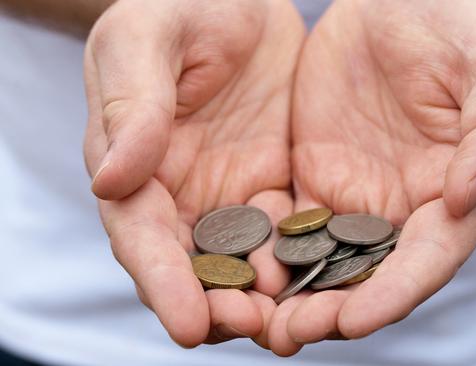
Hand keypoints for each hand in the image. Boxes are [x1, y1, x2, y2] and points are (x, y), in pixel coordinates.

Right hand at [83, 0, 304, 347]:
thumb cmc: (178, 5)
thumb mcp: (147, 40)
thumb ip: (133, 106)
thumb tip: (110, 181)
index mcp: (136, 166)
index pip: (143, 236)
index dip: (163, 283)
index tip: (187, 325)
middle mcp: (180, 194)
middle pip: (194, 267)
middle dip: (218, 306)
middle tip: (252, 330)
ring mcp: (230, 193)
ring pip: (243, 262)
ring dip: (265, 298)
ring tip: (296, 324)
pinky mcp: (274, 185)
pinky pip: (288, 233)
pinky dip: (302, 262)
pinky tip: (329, 277)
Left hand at [269, 0, 475, 354]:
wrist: (403, 1)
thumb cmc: (462, 27)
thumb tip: (471, 196)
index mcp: (456, 195)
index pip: (428, 259)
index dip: (394, 293)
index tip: (353, 320)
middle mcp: (406, 211)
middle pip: (370, 278)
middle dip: (332, 311)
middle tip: (287, 335)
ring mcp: (356, 199)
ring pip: (323, 264)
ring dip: (291, 296)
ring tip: (252, 322)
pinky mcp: (314, 181)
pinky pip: (286, 227)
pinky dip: (264, 254)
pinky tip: (234, 269)